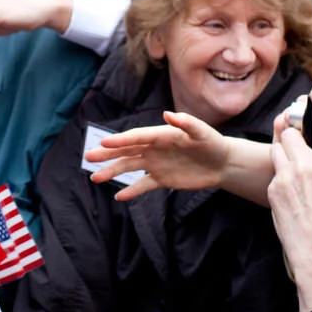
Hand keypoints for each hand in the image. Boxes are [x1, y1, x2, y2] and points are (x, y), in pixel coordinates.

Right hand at [85, 111, 231, 200]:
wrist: (222, 163)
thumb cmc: (213, 143)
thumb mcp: (203, 132)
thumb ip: (186, 123)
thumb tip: (168, 114)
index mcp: (161, 134)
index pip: (137, 137)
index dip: (120, 140)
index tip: (104, 143)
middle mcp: (154, 148)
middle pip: (127, 151)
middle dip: (108, 154)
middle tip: (88, 157)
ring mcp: (156, 164)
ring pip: (130, 167)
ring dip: (113, 171)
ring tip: (95, 178)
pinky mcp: (162, 179)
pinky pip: (143, 185)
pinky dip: (132, 191)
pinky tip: (119, 197)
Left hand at [268, 81, 311, 309]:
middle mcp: (308, 166)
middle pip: (293, 131)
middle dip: (292, 129)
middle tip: (294, 128)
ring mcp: (287, 177)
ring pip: (279, 147)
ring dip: (283, 148)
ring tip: (292, 161)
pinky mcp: (273, 189)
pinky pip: (274, 170)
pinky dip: (280, 173)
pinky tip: (289, 191)